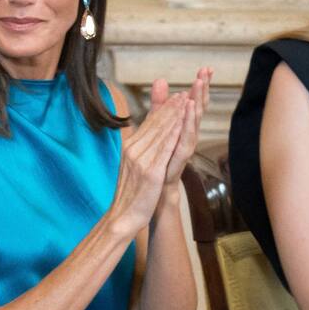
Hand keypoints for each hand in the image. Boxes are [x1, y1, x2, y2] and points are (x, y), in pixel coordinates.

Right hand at [106, 92, 186, 238]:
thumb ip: (140, 149)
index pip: (148, 124)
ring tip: (186, 102)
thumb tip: (144, 136)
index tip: (175, 97)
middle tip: (184, 93)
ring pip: (161, 133)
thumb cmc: (130, 194)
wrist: (122, 216)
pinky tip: (182, 125)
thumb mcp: (133, 166)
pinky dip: (174, 134)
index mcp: (129, 148)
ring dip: (174, 116)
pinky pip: (164, 149)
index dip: (163, 109)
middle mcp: (133, 150)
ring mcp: (141, 160)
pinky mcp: (151, 172)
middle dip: (171, 108)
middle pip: (155, 125)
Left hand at [149, 67, 211, 187]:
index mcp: (182, 128)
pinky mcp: (179, 158)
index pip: (193, 102)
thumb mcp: (157, 128)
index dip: (200, 86)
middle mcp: (187, 136)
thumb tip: (161, 80)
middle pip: (197, 108)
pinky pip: (185, 137)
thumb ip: (159, 106)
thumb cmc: (158, 160)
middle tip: (207, 70)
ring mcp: (184, 147)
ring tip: (199, 83)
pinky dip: (188, 121)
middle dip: (202, 89)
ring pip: (194, 120)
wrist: (154, 192)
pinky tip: (190, 107)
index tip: (206, 68)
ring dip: (197, 101)